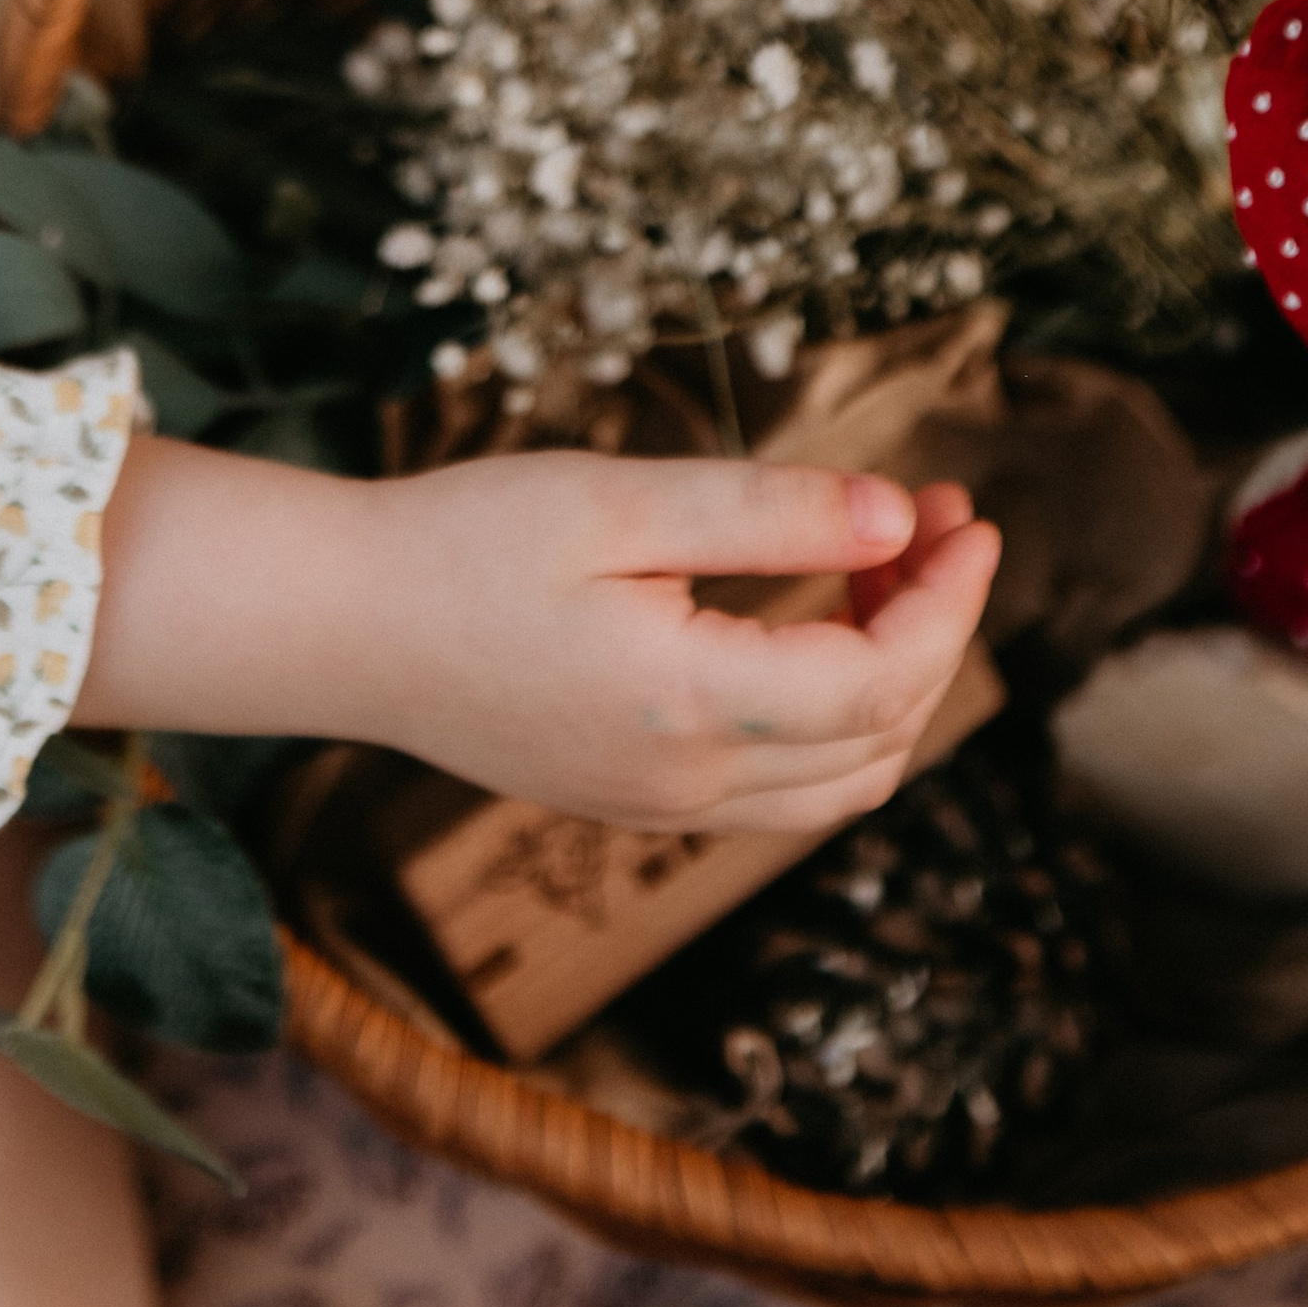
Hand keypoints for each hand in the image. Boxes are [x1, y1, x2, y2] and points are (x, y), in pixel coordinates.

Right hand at [350, 452, 998, 833]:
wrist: (340, 625)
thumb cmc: (464, 542)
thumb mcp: (618, 497)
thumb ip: (766, 511)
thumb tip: (896, 516)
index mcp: (686, 707)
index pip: (881, 682)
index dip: (947, 602)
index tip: (967, 517)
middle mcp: (684, 785)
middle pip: (880, 741)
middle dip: (934, 630)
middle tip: (936, 521)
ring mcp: (658, 808)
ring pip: (838, 784)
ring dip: (892, 682)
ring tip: (886, 564)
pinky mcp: (633, 801)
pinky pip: (781, 790)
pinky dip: (833, 717)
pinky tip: (816, 622)